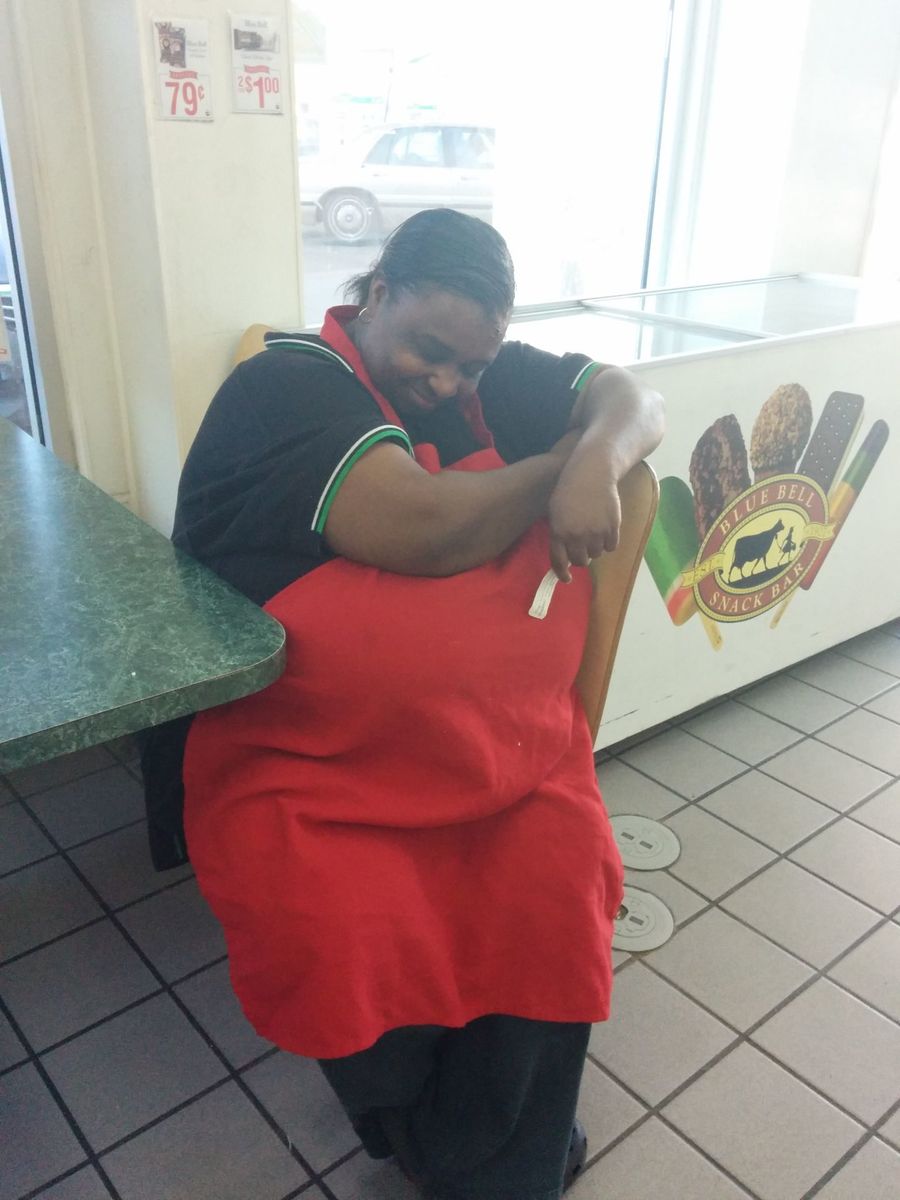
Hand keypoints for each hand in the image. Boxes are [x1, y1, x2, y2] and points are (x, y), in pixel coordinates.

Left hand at [547, 455, 620, 582]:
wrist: (592, 474)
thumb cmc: (569, 490)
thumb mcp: (555, 511)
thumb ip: (559, 533)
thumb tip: (565, 556)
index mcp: (558, 532)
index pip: (559, 561)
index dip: (562, 573)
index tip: (567, 579)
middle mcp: (576, 536)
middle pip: (580, 561)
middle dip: (581, 558)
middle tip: (582, 549)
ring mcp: (595, 532)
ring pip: (596, 554)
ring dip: (595, 548)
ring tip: (594, 533)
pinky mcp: (612, 528)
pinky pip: (611, 546)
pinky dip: (608, 542)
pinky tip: (605, 530)